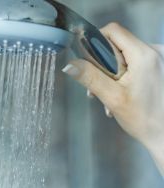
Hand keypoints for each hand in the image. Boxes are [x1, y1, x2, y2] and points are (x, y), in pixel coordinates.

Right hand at [62, 23, 163, 153]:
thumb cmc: (145, 118)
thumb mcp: (112, 97)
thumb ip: (90, 77)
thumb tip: (70, 64)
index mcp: (144, 55)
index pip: (113, 31)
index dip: (96, 42)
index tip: (88, 61)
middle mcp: (155, 51)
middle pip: (118, 44)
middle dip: (103, 64)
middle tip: (99, 87)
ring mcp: (158, 58)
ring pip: (125, 55)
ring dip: (112, 73)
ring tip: (110, 96)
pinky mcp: (159, 66)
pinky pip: (135, 62)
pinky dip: (124, 76)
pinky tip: (121, 94)